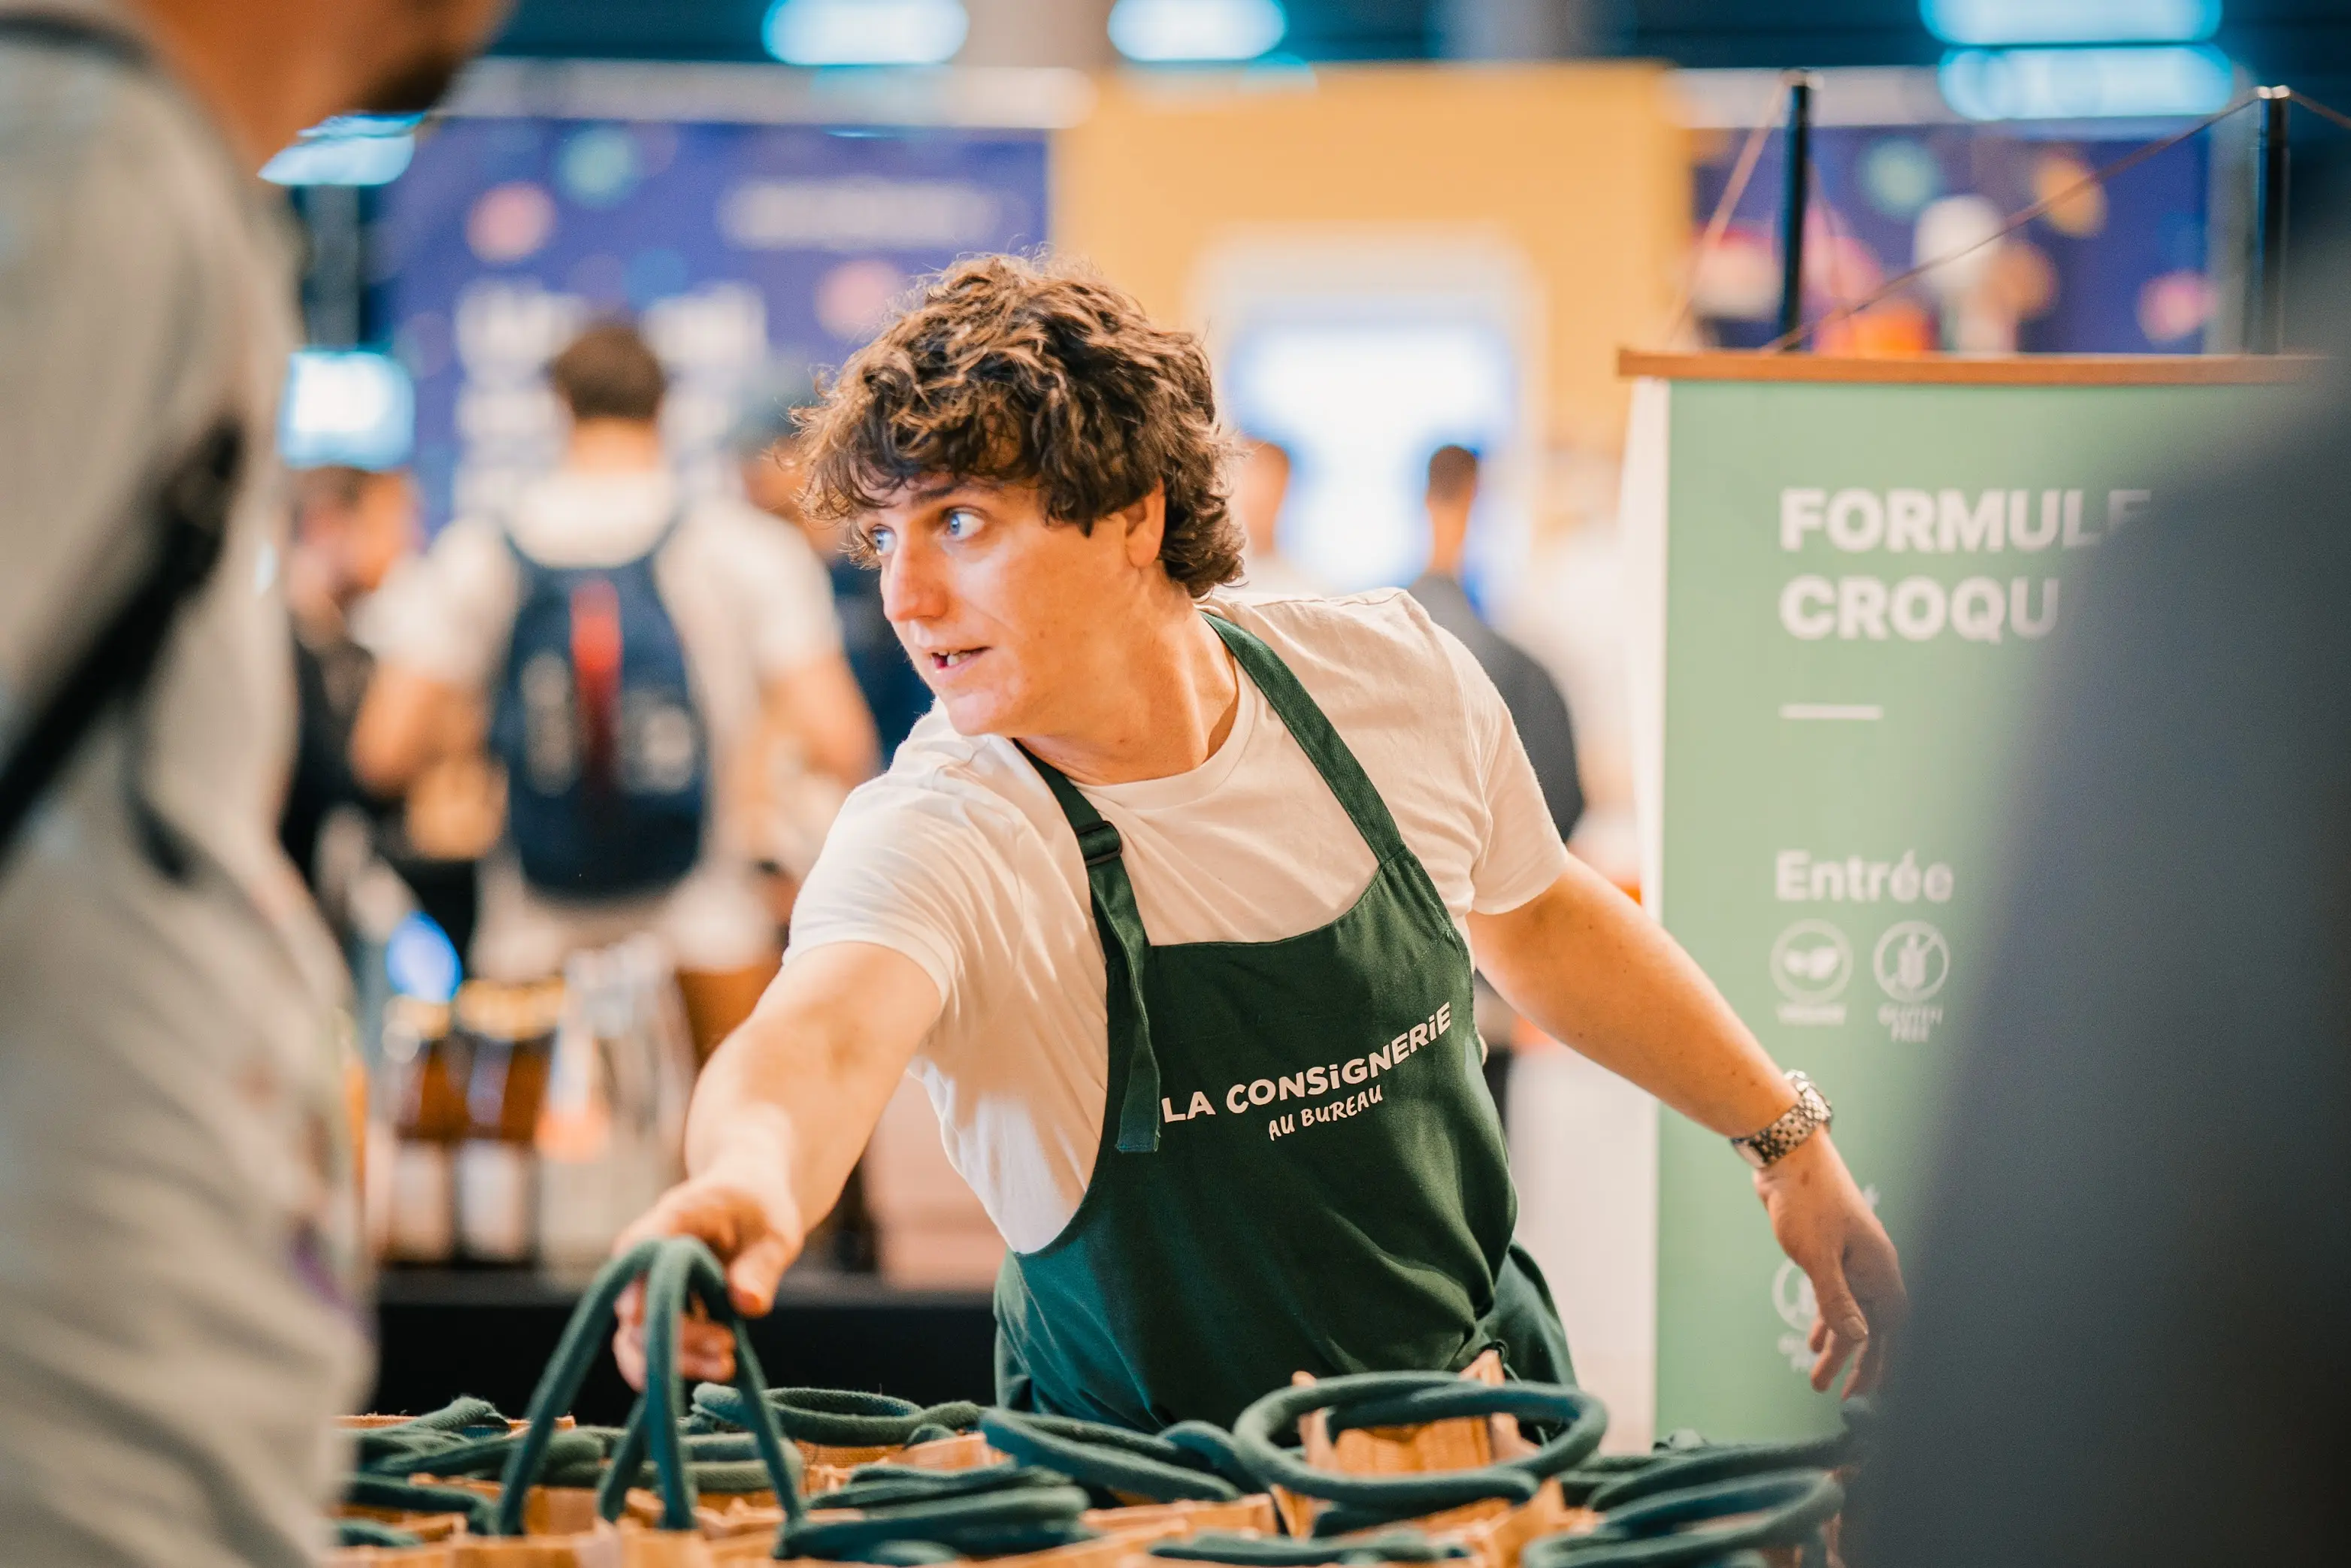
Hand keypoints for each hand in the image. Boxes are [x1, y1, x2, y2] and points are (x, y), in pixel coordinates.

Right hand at [610, 1172, 803, 1390]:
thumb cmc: (761, 1209)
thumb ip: (761, 1265)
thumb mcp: (775, 1231)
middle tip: (729, 1346)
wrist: (750, 1202)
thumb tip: (747, 1305)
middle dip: (679, 1335)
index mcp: (672, 1218)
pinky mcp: (657, 1314)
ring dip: (676, 1360)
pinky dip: (675, 1367)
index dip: (637, 1287)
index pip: (638, 1251)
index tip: (648, 1318)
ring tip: (727, 1366)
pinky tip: (714, 1371)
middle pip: (636, 1307)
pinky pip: (648, 1350)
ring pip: (634, 1338)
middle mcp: (646, 1256)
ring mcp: (645, 1288)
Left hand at [1754, 1131, 1906, 1396]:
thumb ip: (1836, 1300)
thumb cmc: (1805, 1200)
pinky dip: (1826, 1319)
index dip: (1885, 1360)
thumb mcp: (1818, 1256)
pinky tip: (1814, 1339)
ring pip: (1850, 1311)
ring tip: (1819, 1379)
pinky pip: (1835, 1296)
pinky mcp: (1830, 1250)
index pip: (1891, 1326)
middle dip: (1858, 1362)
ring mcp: (1851, 1258)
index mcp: (1878, 1268)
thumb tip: (1858, 1341)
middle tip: (1842, 1396)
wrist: (1786, 1154)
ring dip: (1836, 1345)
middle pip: (1871, 1325)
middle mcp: (1871, 1266)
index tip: (1872, 1393)